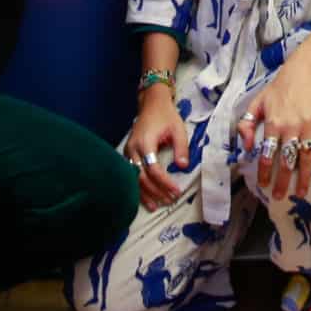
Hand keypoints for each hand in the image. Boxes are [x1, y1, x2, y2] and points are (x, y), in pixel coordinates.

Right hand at [128, 86, 188, 206]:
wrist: (151, 103)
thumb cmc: (166, 116)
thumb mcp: (178, 129)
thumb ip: (181, 148)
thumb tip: (183, 167)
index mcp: (145, 142)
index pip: (153, 168)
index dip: (164, 183)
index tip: (176, 191)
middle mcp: (133, 148)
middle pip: (141, 176)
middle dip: (155, 191)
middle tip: (169, 200)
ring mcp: (128, 151)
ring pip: (133, 178)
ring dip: (144, 193)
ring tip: (155, 206)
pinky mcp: (127, 153)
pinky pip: (131, 173)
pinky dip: (138, 186)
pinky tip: (144, 197)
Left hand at [238, 71, 310, 200]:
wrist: (304, 72)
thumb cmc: (278, 88)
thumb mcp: (257, 103)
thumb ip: (248, 124)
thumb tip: (246, 146)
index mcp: (274, 123)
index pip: (267, 153)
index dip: (265, 171)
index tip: (263, 185)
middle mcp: (291, 127)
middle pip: (288, 159)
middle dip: (283, 181)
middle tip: (279, 196)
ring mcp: (309, 126)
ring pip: (306, 157)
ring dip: (304, 177)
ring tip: (300, 193)